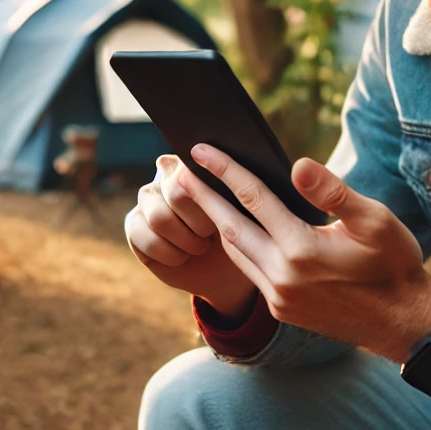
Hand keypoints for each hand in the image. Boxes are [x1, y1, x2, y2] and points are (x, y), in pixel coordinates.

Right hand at [124, 154, 256, 316]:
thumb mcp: (260, 211)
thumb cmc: (249, 233)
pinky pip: (146, 239)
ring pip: (160, 217)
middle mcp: (167, 172)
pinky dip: (171, 255)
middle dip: (201, 222)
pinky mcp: (134, 224)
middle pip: (177, 189)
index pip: (197, 164)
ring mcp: (147, 197)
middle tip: (214, 234)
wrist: (226, 269)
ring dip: (186, 240)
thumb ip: (264, 187)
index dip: (210, 187)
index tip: (222, 212)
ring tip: (201, 246)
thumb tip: (296, 171)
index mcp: (200, 160)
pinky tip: (183, 257)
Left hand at [177, 144, 430, 361]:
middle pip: (229, 226)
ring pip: (235, 251)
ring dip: (214, 223)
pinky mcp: (281, 309)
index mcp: (301, 250)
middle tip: (175, 172)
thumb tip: (297, 166)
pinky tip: (234, 231)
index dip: (225, 171)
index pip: (253, 199)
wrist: (402, 322)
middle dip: (201, 197)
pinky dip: (236, 246)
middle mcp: (281, 276)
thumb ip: (333, 193)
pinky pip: (248, 271)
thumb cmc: (394, 265)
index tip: (201, 150)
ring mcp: (278, 297)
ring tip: (198, 197)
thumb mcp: (376, 221)